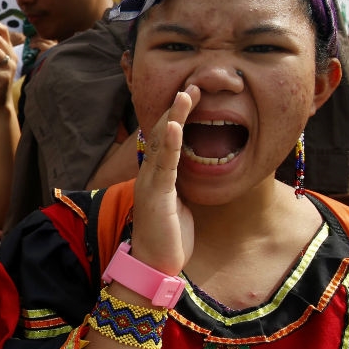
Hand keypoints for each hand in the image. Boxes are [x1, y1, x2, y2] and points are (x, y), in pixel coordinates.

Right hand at [129, 85, 199, 275]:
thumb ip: (183, 183)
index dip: (178, 115)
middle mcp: (151, 173)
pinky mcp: (157, 194)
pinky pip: (165, 164)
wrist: (154, 264)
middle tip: (194, 83)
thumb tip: (197, 168)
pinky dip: (171, 143)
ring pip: (163, 143)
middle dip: (178, 108)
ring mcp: (152, 182)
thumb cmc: (169, 237)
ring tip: (186, 94)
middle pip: (163, 132)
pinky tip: (175, 125)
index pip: (167, 137)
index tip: (193, 94)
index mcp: (158, 174)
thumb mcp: (181, 203)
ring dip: (175, 117)